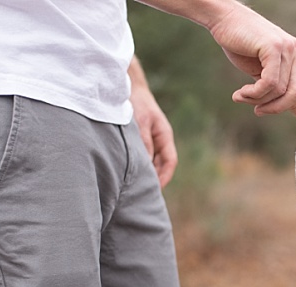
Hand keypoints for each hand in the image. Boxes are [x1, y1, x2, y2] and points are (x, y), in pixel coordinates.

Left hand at [129, 57, 178, 187]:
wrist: (126, 84)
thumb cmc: (135, 101)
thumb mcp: (140, 123)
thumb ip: (144, 143)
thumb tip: (145, 165)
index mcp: (164, 135)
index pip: (170, 162)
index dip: (164, 177)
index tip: (155, 189)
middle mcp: (159, 139)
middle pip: (161, 164)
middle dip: (154, 179)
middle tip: (142, 193)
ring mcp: (150, 138)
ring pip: (150, 161)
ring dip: (144, 171)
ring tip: (132, 185)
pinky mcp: (139, 137)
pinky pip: (141, 155)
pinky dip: (136, 164)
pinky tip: (125, 170)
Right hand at [207, 3, 295, 125]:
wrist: (224, 19)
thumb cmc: (239, 43)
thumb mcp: (259, 67)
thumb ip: (271, 82)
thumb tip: (279, 102)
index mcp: (294, 56)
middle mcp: (294, 51)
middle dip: (278, 108)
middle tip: (259, 112)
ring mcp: (285, 48)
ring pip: (280, 90)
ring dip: (258, 100)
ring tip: (241, 97)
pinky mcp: (273, 48)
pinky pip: (270, 82)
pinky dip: (255, 93)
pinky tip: (241, 93)